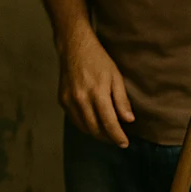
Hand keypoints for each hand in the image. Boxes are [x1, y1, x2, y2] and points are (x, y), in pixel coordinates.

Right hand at [58, 33, 134, 147]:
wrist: (74, 47)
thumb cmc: (99, 60)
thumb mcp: (116, 77)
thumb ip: (121, 100)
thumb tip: (128, 120)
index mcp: (98, 93)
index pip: (109, 123)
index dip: (118, 136)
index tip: (124, 144)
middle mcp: (81, 99)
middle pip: (95, 129)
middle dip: (107, 138)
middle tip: (117, 139)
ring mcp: (69, 100)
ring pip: (83, 127)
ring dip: (95, 133)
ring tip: (106, 133)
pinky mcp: (62, 100)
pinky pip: (74, 119)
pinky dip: (84, 124)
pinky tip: (93, 122)